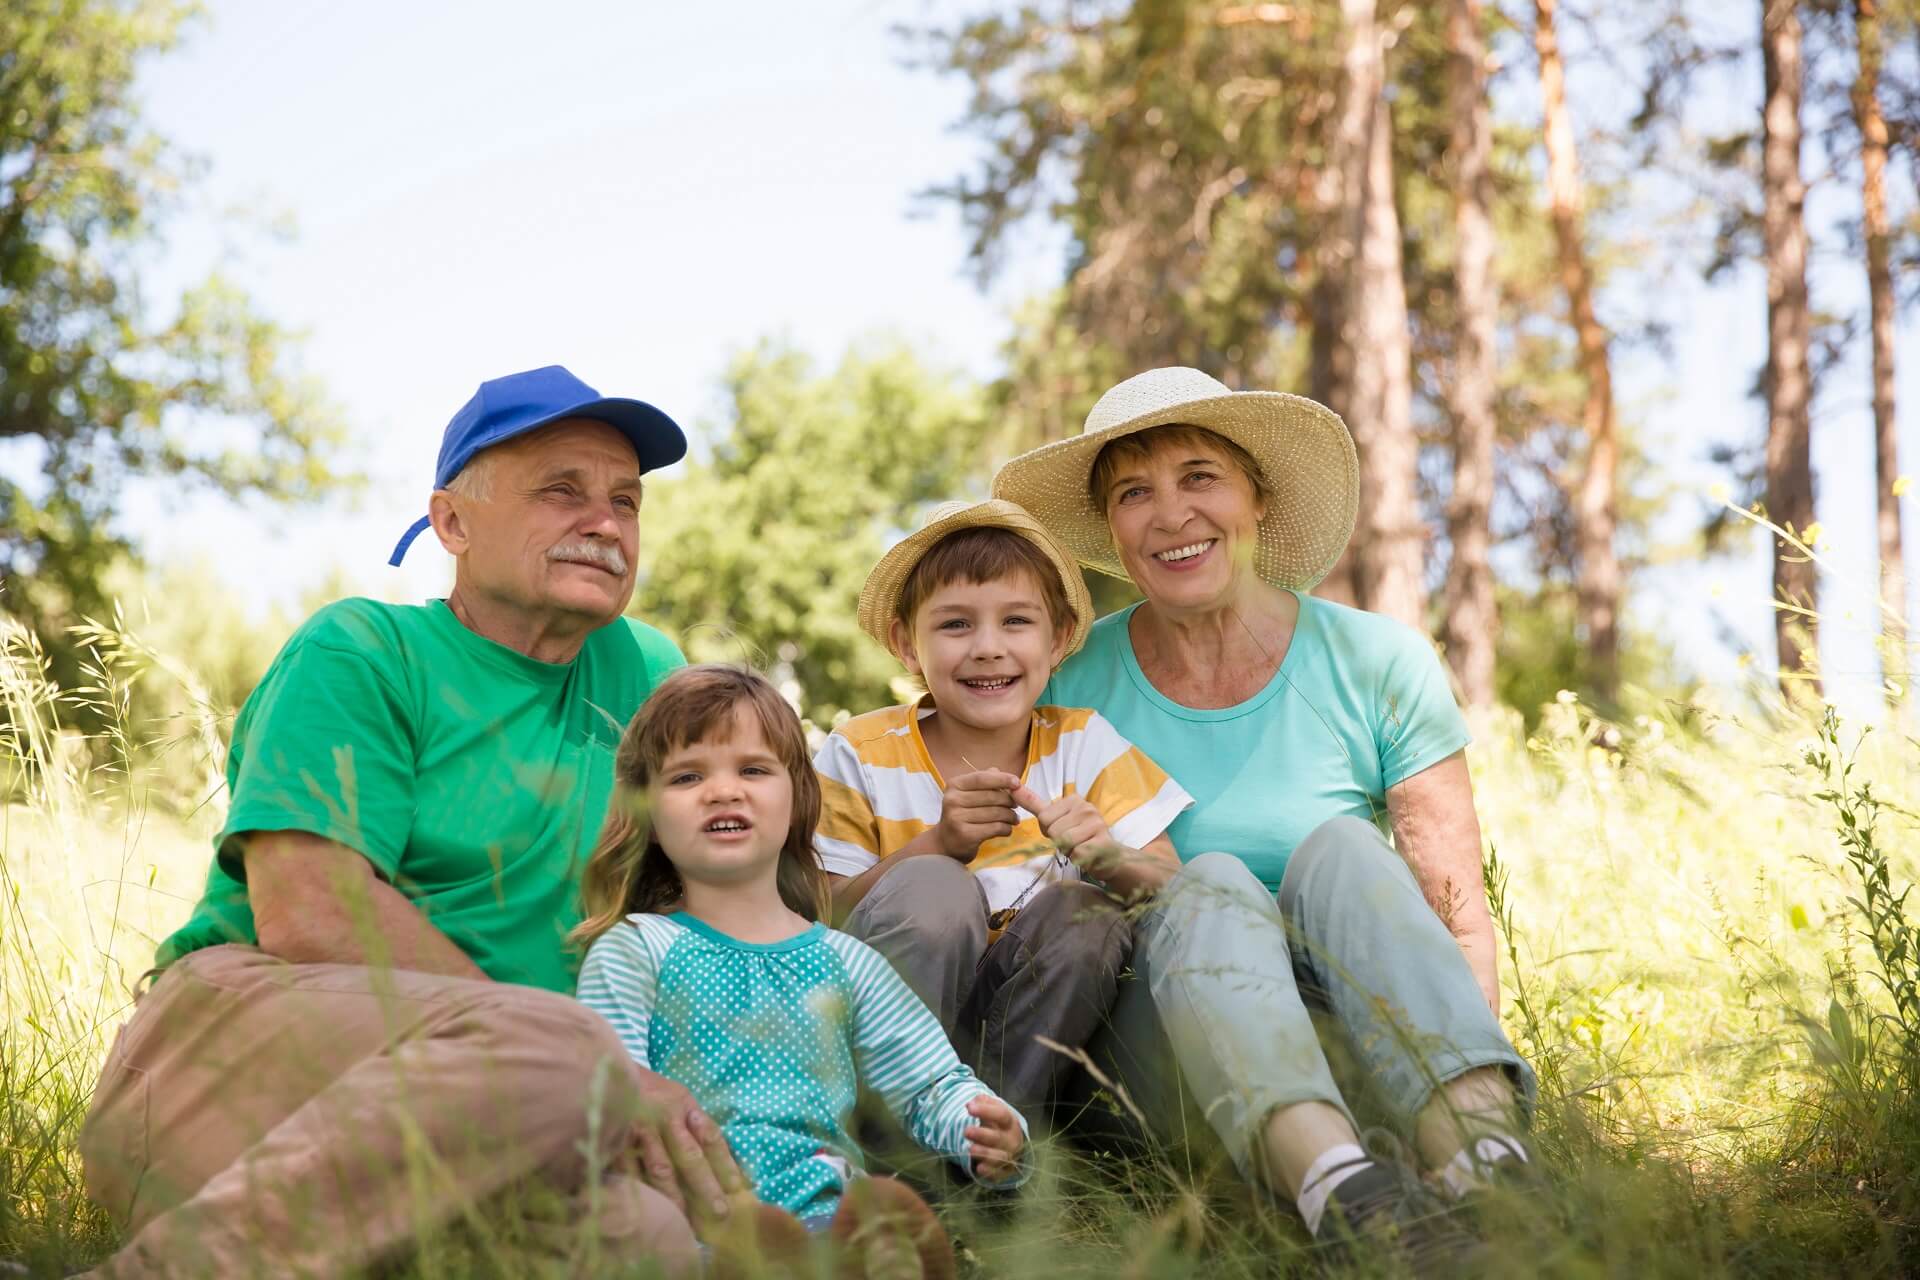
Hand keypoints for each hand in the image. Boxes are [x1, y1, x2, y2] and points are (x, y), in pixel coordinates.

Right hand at [628, 1065, 743, 1222]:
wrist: (603, 1076)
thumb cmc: (649, 1092)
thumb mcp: (677, 1096)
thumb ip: (697, 1124)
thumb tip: (730, 1157)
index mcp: (683, 1103)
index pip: (710, 1136)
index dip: (725, 1163)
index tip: (737, 1189)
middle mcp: (662, 1115)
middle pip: (689, 1156)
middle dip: (706, 1186)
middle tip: (720, 1212)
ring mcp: (638, 1130)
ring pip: (661, 1169)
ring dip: (676, 1197)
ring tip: (687, 1220)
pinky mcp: (615, 1143)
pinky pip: (633, 1173)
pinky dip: (644, 1192)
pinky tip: (654, 1210)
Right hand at [934, 770, 1022, 857]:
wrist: (946, 842)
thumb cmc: (964, 813)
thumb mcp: (969, 793)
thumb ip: (986, 781)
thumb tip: (1006, 776)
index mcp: (954, 785)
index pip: (982, 778)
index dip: (1002, 779)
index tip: (1017, 783)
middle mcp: (952, 800)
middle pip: (992, 796)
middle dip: (1009, 800)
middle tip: (1016, 805)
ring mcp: (956, 818)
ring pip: (996, 813)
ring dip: (1010, 816)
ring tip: (1014, 819)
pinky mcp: (965, 835)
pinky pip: (995, 828)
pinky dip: (1006, 828)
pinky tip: (1007, 829)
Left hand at [965, 1094, 1024, 1182]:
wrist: (1011, 1143)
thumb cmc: (998, 1124)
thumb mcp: (993, 1109)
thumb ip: (983, 1103)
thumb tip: (972, 1103)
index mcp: (1010, 1122)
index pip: (1001, 1115)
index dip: (986, 1111)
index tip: (969, 1108)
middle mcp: (1012, 1140)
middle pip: (998, 1138)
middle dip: (982, 1135)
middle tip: (967, 1131)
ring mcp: (1010, 1156)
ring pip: (999, 1157)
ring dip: (984, 1153)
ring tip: (970, 1149)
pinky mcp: (1004, 1171)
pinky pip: (998, 1174)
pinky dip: (990, 1172)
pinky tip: (980, 1168)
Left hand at [1011, 785, 1114, 866]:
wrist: (1109, 855)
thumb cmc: (1079, 836)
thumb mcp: (1056, 817)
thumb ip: (1034, 804)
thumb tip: (1013, 787)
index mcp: (1074, 799)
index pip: (1043, 818)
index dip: (1049, 830)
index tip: (1064, 830)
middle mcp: (1087, 807)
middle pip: (1053, 831)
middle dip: (1059, 841)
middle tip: (1073, 841)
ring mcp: (1097, 823)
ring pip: (1063, 842)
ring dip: (1068, 850)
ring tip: (1080, 846)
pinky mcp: (1103, 842)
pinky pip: (1076, 854)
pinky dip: (1078, 858)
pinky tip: (1088, 854)